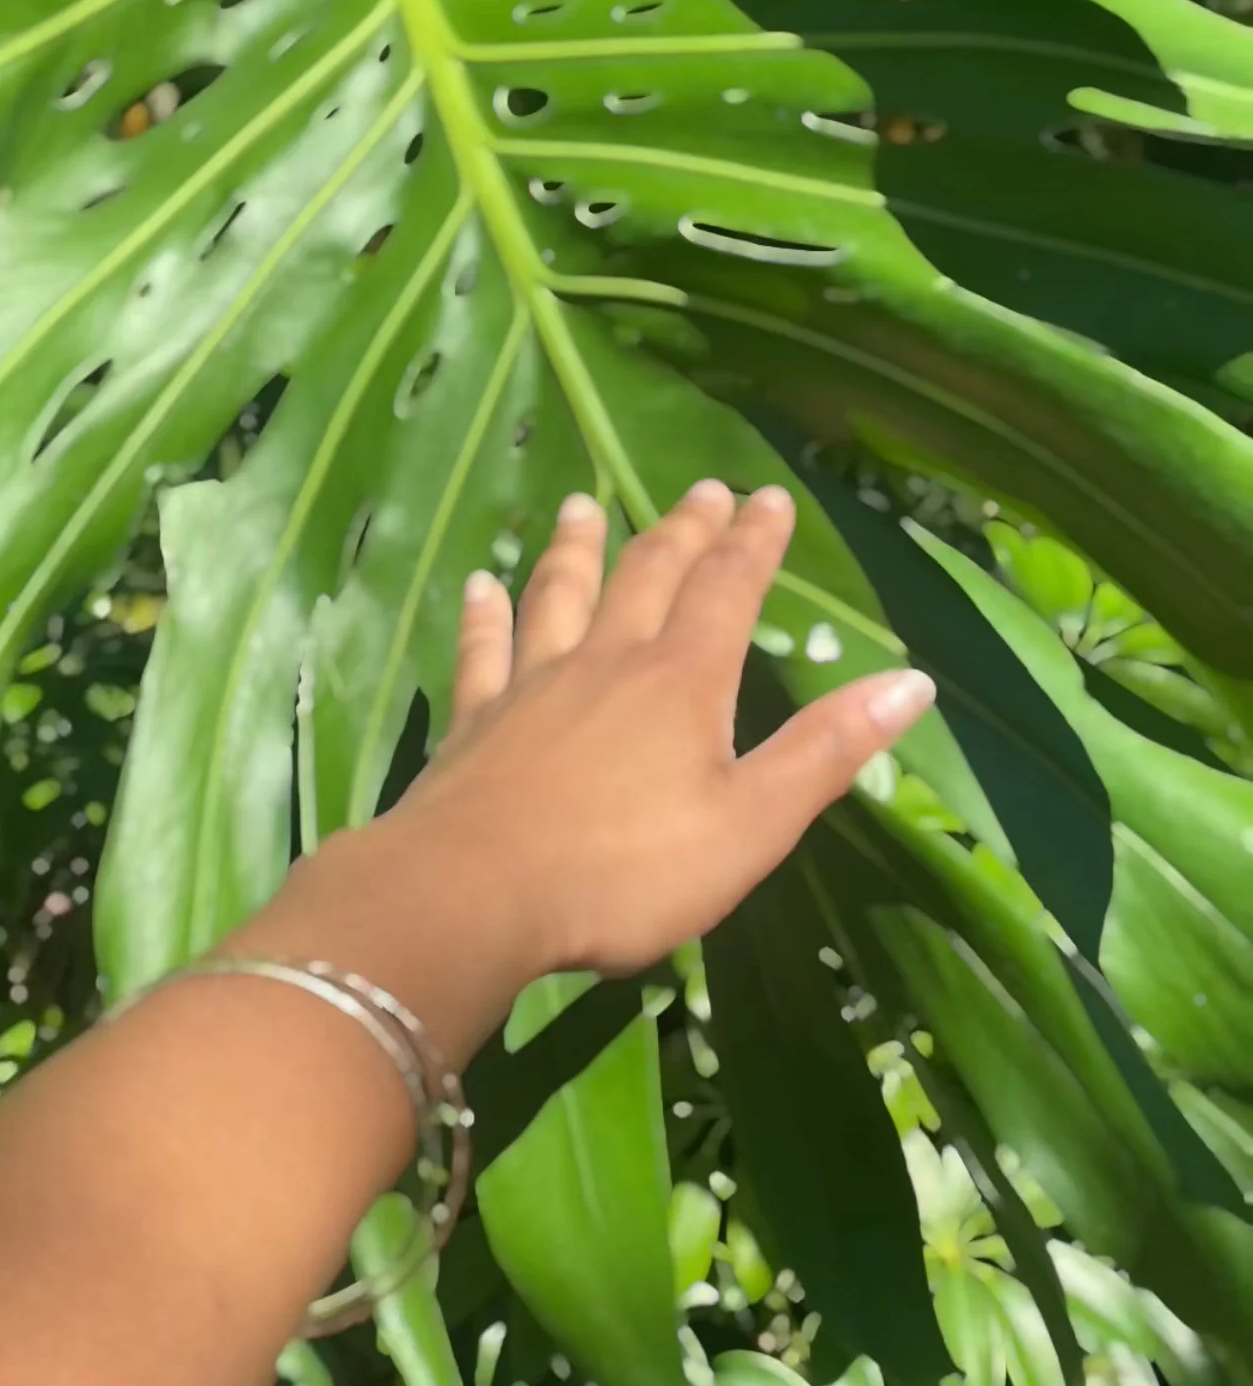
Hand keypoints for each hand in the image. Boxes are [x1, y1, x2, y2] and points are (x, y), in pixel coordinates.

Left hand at [407, 479, 935, 979]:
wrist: (474, 896)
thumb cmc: (627, 872)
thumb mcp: (751, 824)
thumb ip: (826, 751)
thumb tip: (912, 681)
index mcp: (684, 682)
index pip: (728, 590)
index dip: (754, 543)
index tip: (770, 497)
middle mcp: (609, 661)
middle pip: (649, 576)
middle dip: (683, 530)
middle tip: (704, 489)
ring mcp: (533, 685)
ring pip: (560, 595)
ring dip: (577, 548)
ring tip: (583, 505)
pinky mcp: (475, 721)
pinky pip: (483, 650)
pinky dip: (485, 614)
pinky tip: (479, 585)